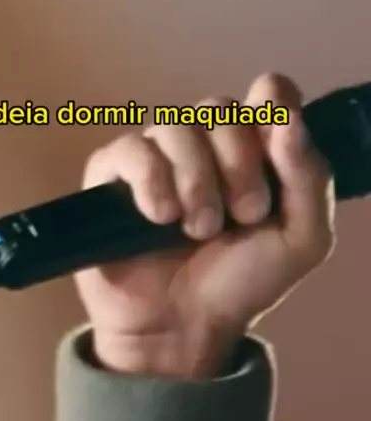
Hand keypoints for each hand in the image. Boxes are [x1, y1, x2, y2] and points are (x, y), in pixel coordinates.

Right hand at [75, 73, 334, 379]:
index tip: (276, 145)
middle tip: (242, 217)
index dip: (274, 107)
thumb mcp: (302, 239)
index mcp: (254, 146)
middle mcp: (205, 140)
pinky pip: (131, 149)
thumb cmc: (242, 281)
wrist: (185, 327)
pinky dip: (151, 181)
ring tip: (198, 230)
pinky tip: (159, 217)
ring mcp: (157, 154)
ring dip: (196, 182)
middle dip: (238, 165)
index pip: (268, 92)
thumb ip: (309, 177)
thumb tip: (288, 118)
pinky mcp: (112, 173)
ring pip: (176, 126)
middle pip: (220, 109)